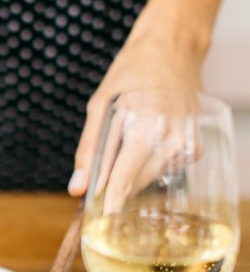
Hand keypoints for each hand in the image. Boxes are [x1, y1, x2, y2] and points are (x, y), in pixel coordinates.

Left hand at [68, 32, 202, 197]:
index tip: (95, 220)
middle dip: (113, 186)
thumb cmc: (133, 73)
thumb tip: (77, 189)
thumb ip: (88, 151)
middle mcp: (171, 140)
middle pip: (134, 185)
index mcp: (146, 128)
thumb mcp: (99, 105)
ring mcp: (186, 145)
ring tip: (127, 140)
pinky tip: (147, 139)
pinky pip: (162, 170)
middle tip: (101, 170)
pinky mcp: (194, 148)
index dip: (106, 203)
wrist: (172, 51)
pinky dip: (148, 162)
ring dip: (130, 172)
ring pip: (147, 180)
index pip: (123, 182)